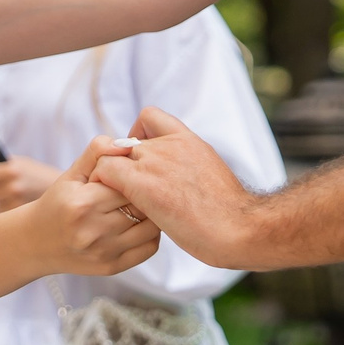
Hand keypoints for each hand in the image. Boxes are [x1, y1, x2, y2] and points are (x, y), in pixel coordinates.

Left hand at [0, 156, 62, 211]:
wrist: (65, 190)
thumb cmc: (39, 175)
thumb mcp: (21, 163)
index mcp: (12, 169)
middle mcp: (13, 186)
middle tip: (13, 187)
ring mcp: (17, 202)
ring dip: (4, 202)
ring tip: (20, 196)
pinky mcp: (21, 215)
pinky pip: (5, 214)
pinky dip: (10, 211)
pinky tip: (21, 205)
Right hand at [26, 137, 160, 275]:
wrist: (36, 243)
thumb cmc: (57, 203)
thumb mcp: (71, 173)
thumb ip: (97, 152)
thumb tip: (128, 143)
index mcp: (83, 203)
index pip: (128, 183)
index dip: (135, 175)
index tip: (133, 173)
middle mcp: (93, 231)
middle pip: (141, 205)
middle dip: (146, 193)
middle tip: (146, 187)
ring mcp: (104, 252)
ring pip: (150, 227)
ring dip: (152, 214)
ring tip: (143, 205)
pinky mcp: (112, 267)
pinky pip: (149, 248)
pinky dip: (151, 234)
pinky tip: (140, 224)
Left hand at [88, 108, 261, 268]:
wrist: (241, 227)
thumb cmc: (231, 215)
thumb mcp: (210, 177)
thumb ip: (189, 169)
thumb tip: (180, 181)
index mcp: (189, 141)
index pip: (150, 116)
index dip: (138, 134)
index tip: (142, 159)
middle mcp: (169, 145)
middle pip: (126, 140)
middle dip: (122, 163)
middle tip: (125, 189)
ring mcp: (155, 162)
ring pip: (111, 154)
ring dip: (110, 175)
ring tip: (115, 199)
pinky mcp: (142, 184)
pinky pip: (105, 171)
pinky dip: (102, 184)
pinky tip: (110, 206)